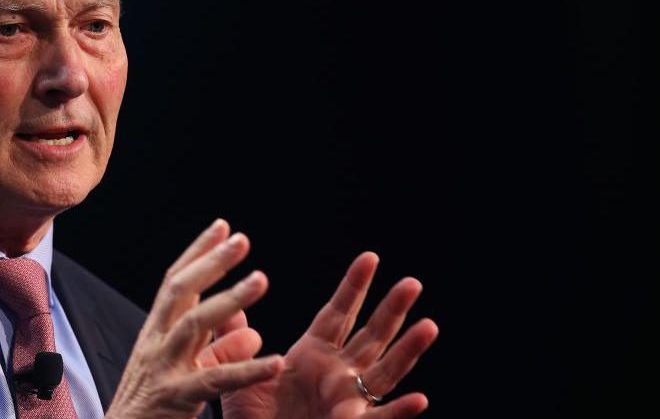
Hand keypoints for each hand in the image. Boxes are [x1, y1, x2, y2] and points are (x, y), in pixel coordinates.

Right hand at [106, 220, 284, 418]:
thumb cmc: (151, 412)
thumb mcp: (183, 373)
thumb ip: (218, 351)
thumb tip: (254, 332)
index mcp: (155, 335)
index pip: (175, 283)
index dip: (198, 252)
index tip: (222, 226)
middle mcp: (155, 345)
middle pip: (181, 292)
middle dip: (211, 262)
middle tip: (240, 239)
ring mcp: (163, 369)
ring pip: (194, 324)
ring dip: (229, 299)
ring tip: (260, 280)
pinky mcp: (175, 398)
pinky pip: (214, 379)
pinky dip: (247, 370)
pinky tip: (276, 361)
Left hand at [214, 252, 437, 418]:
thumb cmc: (252, 418)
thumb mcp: (239, 373)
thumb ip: (236, 339)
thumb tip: (230, 304)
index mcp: (314, 353)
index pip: (338, 313)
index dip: (354, 286)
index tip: (370, 257)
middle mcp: (338, 372)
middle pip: (371, 335)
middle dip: (391, 310)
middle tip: (412, 283)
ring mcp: (348, 400)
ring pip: (385, 372)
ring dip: (407, 351)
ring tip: (429, 326)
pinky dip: (399, 411)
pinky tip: (418, 399)